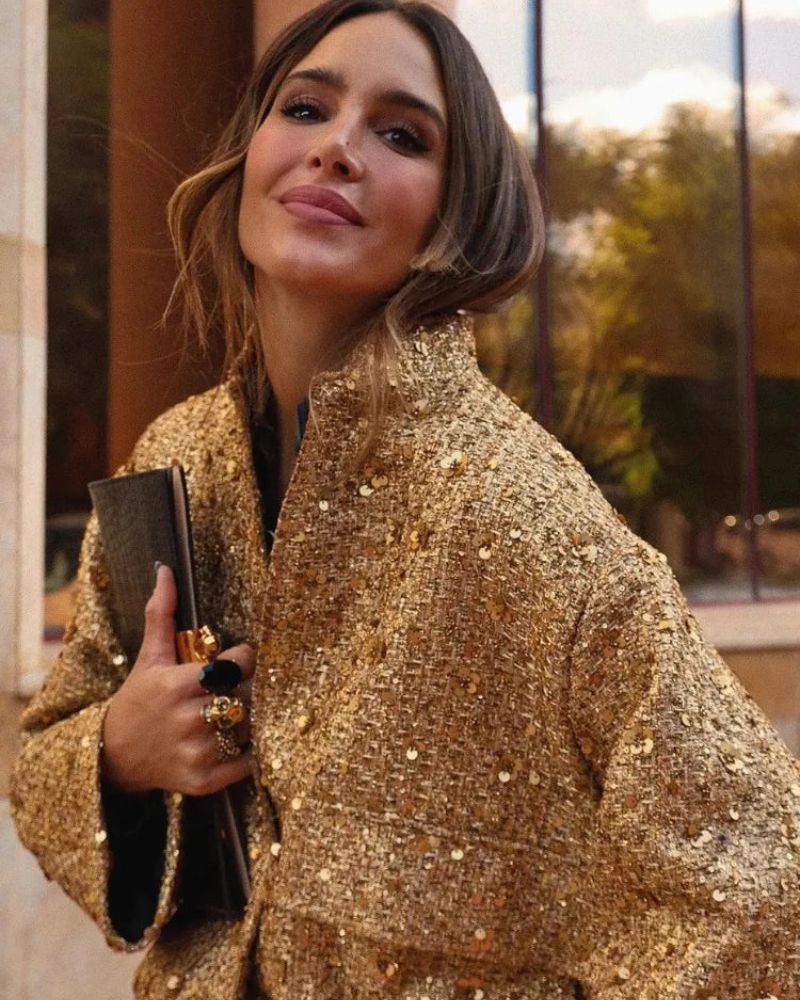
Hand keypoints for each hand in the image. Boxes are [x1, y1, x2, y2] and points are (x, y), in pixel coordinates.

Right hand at [101, 564, 255, 796]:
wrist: (115, 755)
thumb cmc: (140, 698)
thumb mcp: (149, 657)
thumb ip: (162, 614)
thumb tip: (166, 570)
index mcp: (175, 685)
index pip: (235, 667)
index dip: (244, 660)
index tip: (238, 658)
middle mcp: (186, 721)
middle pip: (246, 696)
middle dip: (249, 688)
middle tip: (240, 686)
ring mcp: (195, 753)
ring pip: (248, 727)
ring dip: (249, 718)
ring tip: (234, 711)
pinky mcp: (203, 781)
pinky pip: (246, 762)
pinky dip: (247, 751)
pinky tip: (233, 739)